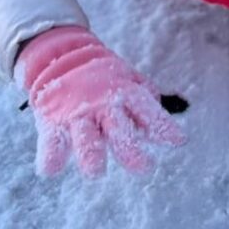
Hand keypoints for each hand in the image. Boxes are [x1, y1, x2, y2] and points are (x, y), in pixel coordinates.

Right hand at [16, 27, 185, 177]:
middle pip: (118, 129)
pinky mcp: (52, 120)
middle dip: (131, 149)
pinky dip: (50, 154)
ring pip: (84, 136)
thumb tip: (172, 131)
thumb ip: (146, 104)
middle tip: (145, 167)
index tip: (178, 141)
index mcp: (123, 92)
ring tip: (96, 172)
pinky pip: (51, 140)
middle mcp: (102, 105)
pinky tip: (51, 169)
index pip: (146, 109)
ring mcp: (76, 113)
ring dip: (90, 154)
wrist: (59, 56)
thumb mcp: (127, 81)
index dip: (162, 125)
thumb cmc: (102, 77)